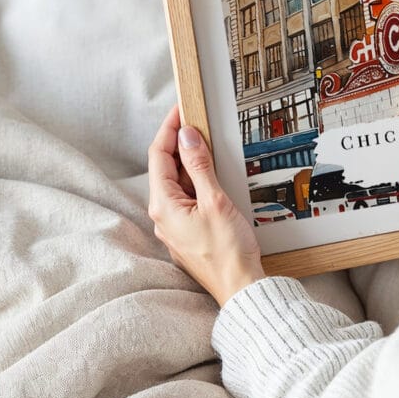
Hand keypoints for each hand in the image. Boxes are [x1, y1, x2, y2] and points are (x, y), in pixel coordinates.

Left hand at [148, 104, 264, 305]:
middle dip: (178, 141)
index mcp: (164, 206)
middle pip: (165, 167)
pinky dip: (196, 178)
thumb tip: (187, 137)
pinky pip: (186, 196)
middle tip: (195, 119)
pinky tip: (210, 172)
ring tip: (205, 141)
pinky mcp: (188, 230)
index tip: (181, 109)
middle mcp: (163, 215)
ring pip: (176, 182)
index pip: (159, 155)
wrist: (240, 287)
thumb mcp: (215, 200)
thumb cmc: (228, 251)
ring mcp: (174, 224)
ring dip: (188, 160)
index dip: (169, 129)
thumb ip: (199, 166)